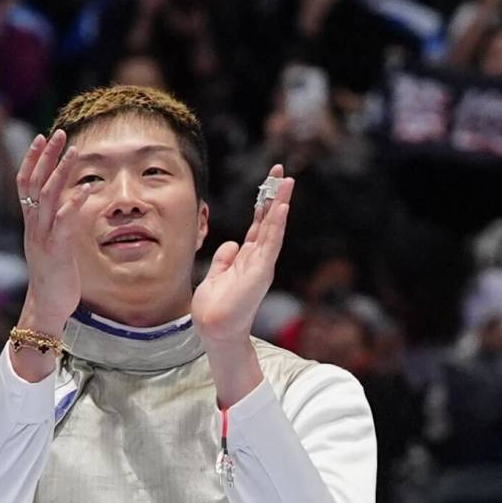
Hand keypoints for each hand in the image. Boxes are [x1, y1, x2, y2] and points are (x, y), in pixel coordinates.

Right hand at [12, 127, 86, 348]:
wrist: (45, 307)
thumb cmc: (53, 276)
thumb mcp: (53, 244)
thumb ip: (57, 223)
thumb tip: (68, 204)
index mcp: (31, 223)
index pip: (25, 183)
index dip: (32, 159)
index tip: (41, 138)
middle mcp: (33, 226)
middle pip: (33, 182)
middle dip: (45, 156)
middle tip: (56, 133)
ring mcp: (42, 237)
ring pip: (46, 196)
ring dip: (60, 172)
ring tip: (74, 151)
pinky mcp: (56, 250)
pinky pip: (63, 222)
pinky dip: (73, 203)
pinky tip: (86, 189)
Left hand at [193, 166, 290, 399]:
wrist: (216, 329)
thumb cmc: (215, 308)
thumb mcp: (216, 275)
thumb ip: (224, 259)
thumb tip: (232, 243)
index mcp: (248, 258)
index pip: (260, 225)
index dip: (264, 203)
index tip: (270, 182)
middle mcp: (259, 258)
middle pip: (270, 221)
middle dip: (275, 196)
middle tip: (282, 173)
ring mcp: (262, 264)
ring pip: (274, 227)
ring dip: (280, 203)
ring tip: (286, 182)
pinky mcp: (261, 271)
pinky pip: (271, 243)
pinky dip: (276, 225)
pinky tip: (280, 208)